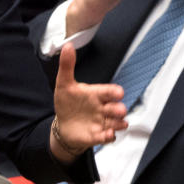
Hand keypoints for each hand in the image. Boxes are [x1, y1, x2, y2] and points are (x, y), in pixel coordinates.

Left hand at [51, 44, 126, 160]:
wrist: (64, 125)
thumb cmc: (67, 103)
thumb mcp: (64, 84)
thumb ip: (67, 65)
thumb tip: (68, 46)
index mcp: (96, 94)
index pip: (110, 91)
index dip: (115, 92)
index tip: (118, 93)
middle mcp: (103, 108)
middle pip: (117, 108)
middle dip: (119, 109)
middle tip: (118, 110)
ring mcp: (102, 122)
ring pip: (117, 122)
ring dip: (119, 123)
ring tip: (117, 124)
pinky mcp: (98, 135)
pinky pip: (108, 137)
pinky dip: (110, 136)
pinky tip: (108, 135)